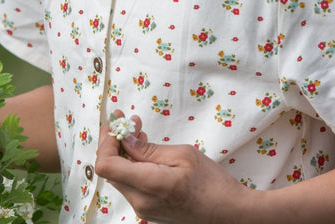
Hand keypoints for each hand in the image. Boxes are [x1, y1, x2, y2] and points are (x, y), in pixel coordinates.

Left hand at [95, 110, 253, 223]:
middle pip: (111, 169)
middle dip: (115, 141)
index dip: (106, 141)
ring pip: (120, 176)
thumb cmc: (211, 182)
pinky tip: (145, 150)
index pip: (106, 166)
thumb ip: (149, 149)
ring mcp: (144, 209)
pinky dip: (132, 164)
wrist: (229, 213)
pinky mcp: (149, 209)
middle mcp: (140, 202)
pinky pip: (131, 184)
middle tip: (129, 121)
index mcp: (149, 186)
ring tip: (138, 131)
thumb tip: (125, 140)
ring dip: (124, 151)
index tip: (116, 122)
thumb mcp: (183, 155)